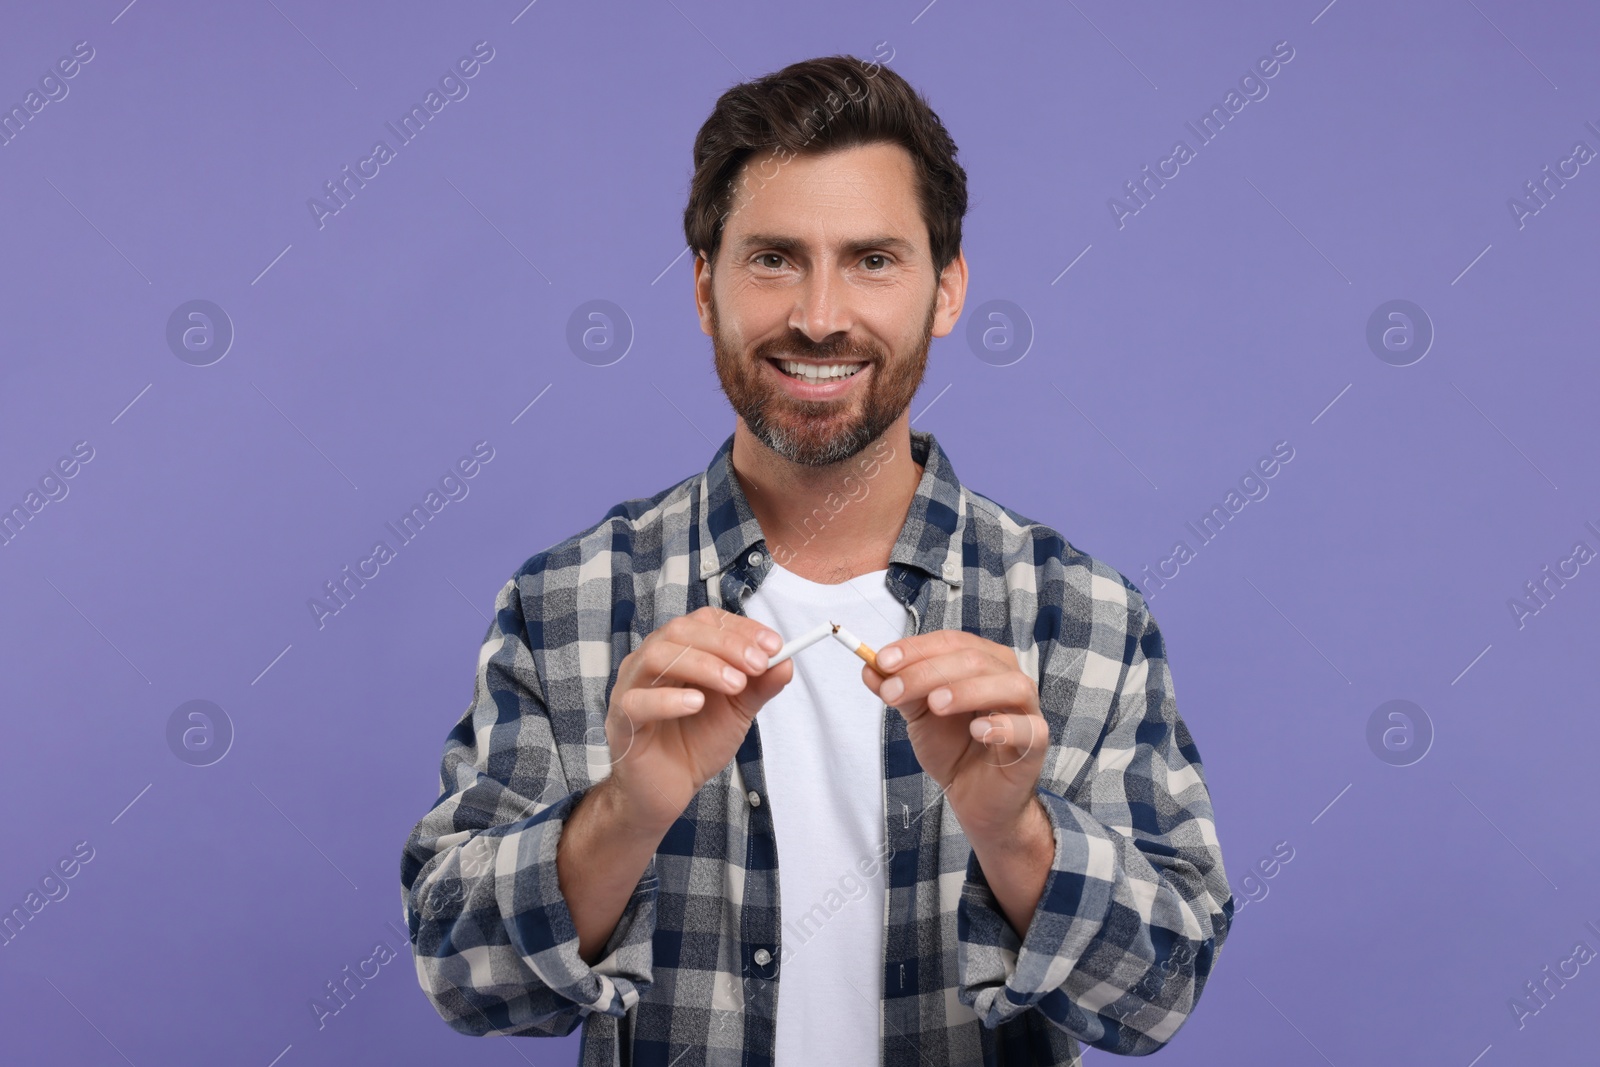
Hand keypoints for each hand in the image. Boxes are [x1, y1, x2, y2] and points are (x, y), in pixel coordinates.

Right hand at [604, 606, 790, 833]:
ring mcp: (631, 687)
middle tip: (757, 664)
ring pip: (658, 656)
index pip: (706, 620)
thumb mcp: (738, 711)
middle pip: (681, 631)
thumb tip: (786, 661)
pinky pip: (638, 702)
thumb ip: (759, 685)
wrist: (670, 788)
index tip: (773, 645)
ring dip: (702, 665)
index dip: (740, 628)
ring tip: (735, 685)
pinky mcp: (622, 720)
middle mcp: (651, 660)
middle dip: (726, 644)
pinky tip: (696, 703)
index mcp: (679, 649)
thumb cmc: (697, 741)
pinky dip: (668, 699)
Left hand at [862, 630, 1046, 838]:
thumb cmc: (953, 748)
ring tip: (935, 704)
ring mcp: (1026, 709)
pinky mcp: (1035, 743)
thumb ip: (898, 690)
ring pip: (1010, 685)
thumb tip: (868, 668)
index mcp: (982, 662)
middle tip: (894, 692)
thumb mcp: (918, 716)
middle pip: (974, 659)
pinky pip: (1028, 728)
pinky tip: (977, 730)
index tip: (882, 661)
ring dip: (968, 690)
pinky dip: (1003, 726)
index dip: (916, 648)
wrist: (973, 796)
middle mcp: (1007, 677)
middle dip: (928, 672)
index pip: (951, 642)